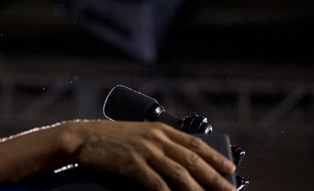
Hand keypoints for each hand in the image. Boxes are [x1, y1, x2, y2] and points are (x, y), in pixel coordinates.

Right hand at [67, 120, 235, 190]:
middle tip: (229, 190)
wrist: (84, 137)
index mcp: (160, 129)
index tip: (229, 168)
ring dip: (197, 190)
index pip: (194, 143)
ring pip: (179, 173)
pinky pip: (156, 183)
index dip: (214, 157)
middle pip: (192, 160)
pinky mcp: (133, 164)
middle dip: (214, 177)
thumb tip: (179, 158)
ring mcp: (145, 151)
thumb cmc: (110, 136)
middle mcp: (156, 139)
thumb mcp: (138, 132)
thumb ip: (158, 141)